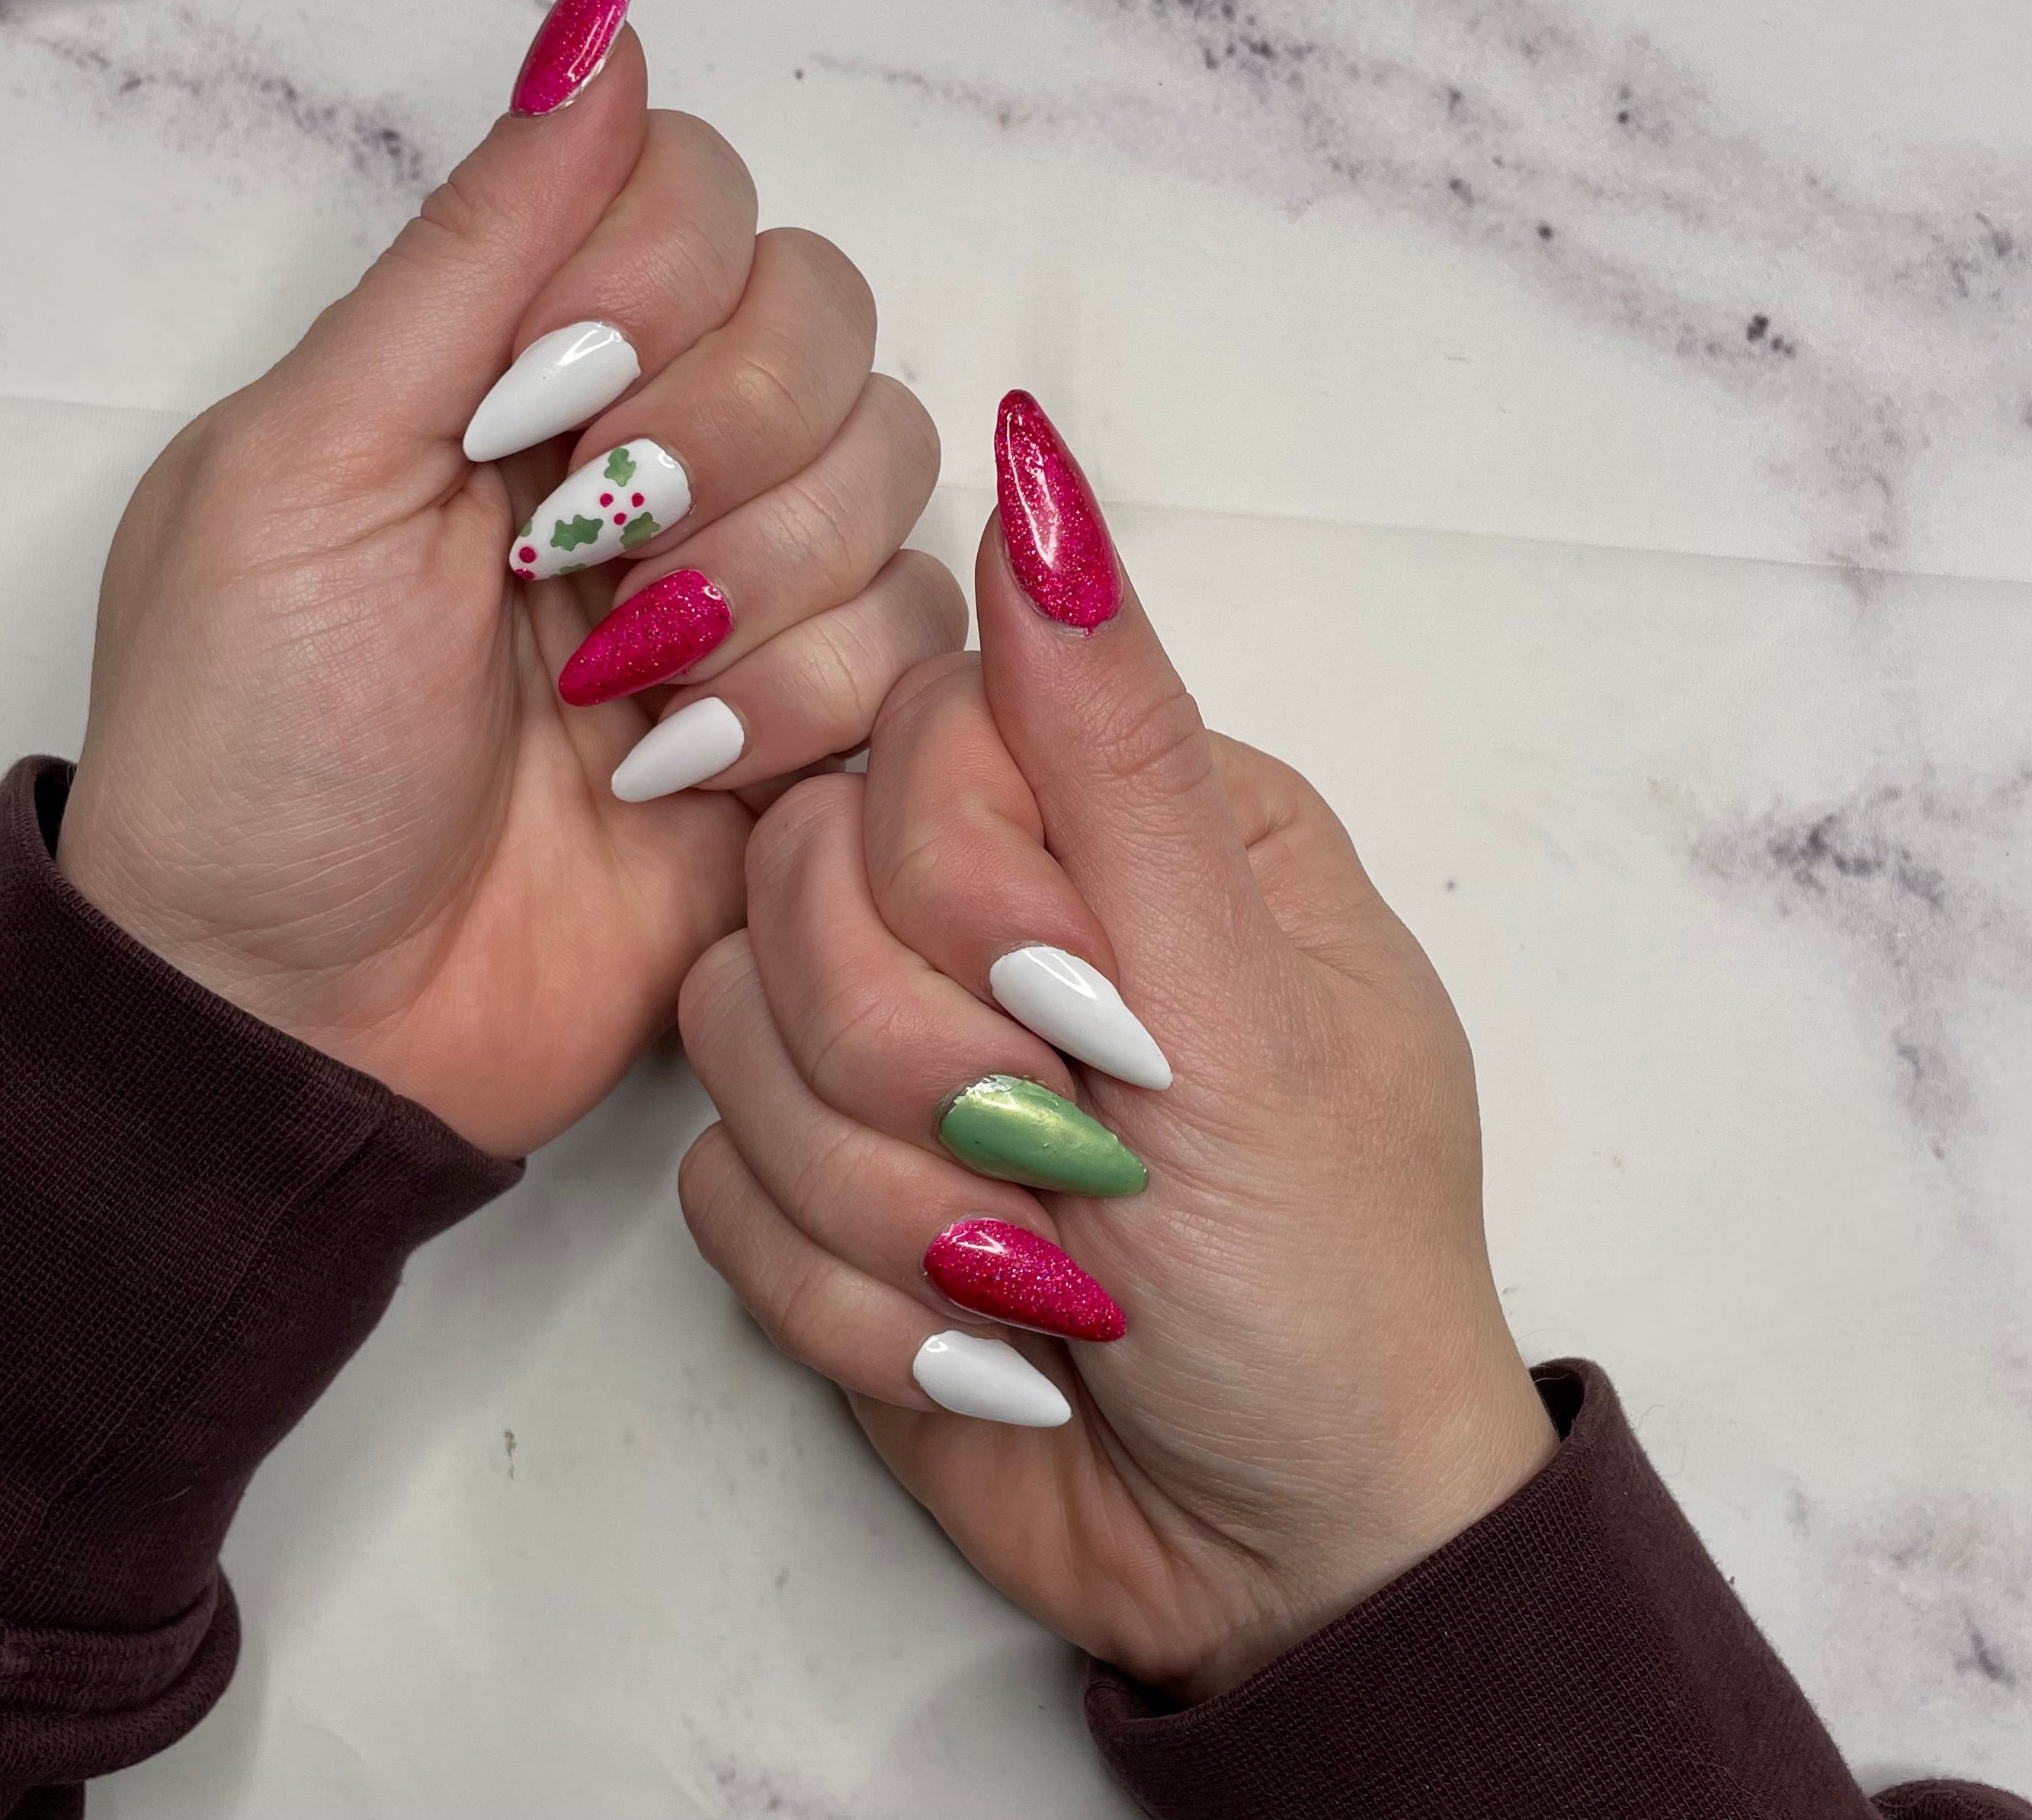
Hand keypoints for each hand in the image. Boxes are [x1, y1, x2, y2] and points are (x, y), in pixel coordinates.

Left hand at [58, 0, 960, 1158]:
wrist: (302, 1020)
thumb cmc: (255, 751)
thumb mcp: (307, 468)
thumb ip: (471, 252)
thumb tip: (597, 28)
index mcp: (514, 356)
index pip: (699, 194)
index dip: (659, 286)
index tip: (540, 408)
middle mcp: (651, 442)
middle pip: (827, 321)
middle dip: (716, 450)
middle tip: (574, 566)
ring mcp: (744, 581)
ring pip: (893, 481)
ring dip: (752, 598)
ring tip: (611, 702)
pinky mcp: (813, 717)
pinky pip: (918, 645)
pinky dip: (797, 713)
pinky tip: (671, 778)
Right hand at [677, 392, 1557, 1700]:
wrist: (1282, 1560)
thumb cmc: (1317, 1273)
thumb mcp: (1241, 1015)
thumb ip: (1117, 753)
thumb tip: (1044, 471)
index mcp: (1131, 819)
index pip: (918, 732)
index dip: (955, 882)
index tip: (1080, 1022)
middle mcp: (1001, 905)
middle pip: (799, 878)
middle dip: (916, 1066)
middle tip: (1070, 1168)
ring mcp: (894, 1044)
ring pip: (730, 1029)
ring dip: (885, 1202)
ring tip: (1038, 1291)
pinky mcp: (819, 1181)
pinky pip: (714, 1185)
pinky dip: (844, 1297)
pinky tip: (980, 1353)